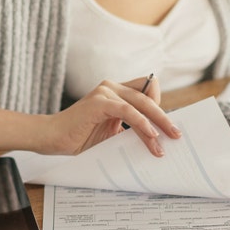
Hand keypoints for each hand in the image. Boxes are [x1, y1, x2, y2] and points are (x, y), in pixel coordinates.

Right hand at [43, 76, 181, 156]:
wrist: (53, 139)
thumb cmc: (79, 137)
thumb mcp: (111, 132)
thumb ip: (129, 129)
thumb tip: (156, 139)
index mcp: (115, 92)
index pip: (146, 91)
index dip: (159, 106)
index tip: (170, 126)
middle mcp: (111, 87)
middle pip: (148, 97)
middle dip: (164, 117)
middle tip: (177, 134)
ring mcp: (105, 93)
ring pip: (140, 104)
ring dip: (156, 124)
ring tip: (166, 141)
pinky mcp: (100, 102)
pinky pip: (127, 111)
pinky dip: (141, 123)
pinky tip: (151, 135)